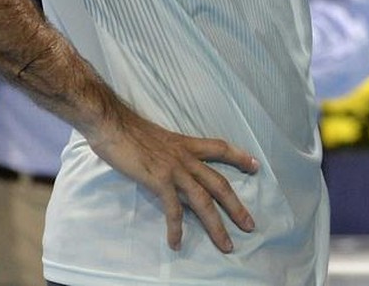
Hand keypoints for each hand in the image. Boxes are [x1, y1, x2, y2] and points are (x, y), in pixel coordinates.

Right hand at [82, 107, 259, 252]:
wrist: (113, 124)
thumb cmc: (130, 131)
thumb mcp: (160, 138)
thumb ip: (170, 151)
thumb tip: (172, 162)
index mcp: (187, 145)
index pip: (221, 148)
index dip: (240, 157)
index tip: (256, 166)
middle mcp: (187, 157)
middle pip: (220, 184)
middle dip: (236, 207)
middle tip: (250, 225)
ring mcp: (175, 170)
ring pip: (204, 201)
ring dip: (216, 226)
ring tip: (226, 245)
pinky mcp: (160, 180)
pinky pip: (173, 209)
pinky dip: (176, 228)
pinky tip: (176, 243)